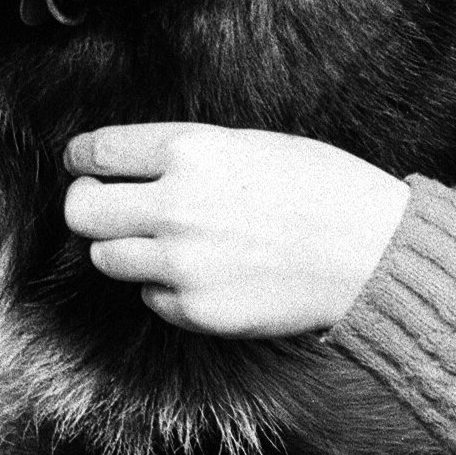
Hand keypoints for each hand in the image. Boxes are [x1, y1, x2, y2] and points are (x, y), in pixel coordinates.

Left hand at [61, 123, 413, 336]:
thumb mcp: (250, 144)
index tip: (82, 164)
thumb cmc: (323, 188)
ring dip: (124, 248)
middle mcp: (175, 206)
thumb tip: (125, 165)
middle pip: (81, 211)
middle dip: (87, 205)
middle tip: (104, 205)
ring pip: (106, 258)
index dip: (82, 159)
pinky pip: (150, 297)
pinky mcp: (195, 310)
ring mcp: (182, 264)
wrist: (373, 254)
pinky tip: (205, 272)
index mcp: (191, 151)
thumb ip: (184, 154)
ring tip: (163, 241)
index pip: (96, 153)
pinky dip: (164, 286)